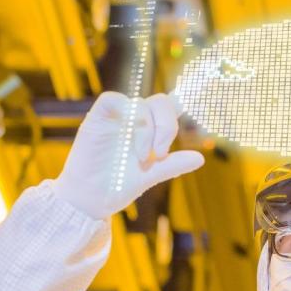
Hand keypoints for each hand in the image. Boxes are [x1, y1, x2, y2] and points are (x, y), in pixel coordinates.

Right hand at [53, 91, 204, 218]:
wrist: (89, 199)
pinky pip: (113, 99)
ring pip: (141, 104)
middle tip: (161, 152)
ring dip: (148, 129)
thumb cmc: (117, 187)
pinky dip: (127, 114)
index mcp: (150, 131)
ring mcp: (117, 117)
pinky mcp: (97, 117)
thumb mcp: (150, 176)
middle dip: (167, 125)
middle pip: (160, 102)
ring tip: (143, 157)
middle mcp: (135, 120)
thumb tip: (200, 158)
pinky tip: (129, 138)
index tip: (201, 90)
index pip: (170, 108)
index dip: (184, 99)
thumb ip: (172, 165)